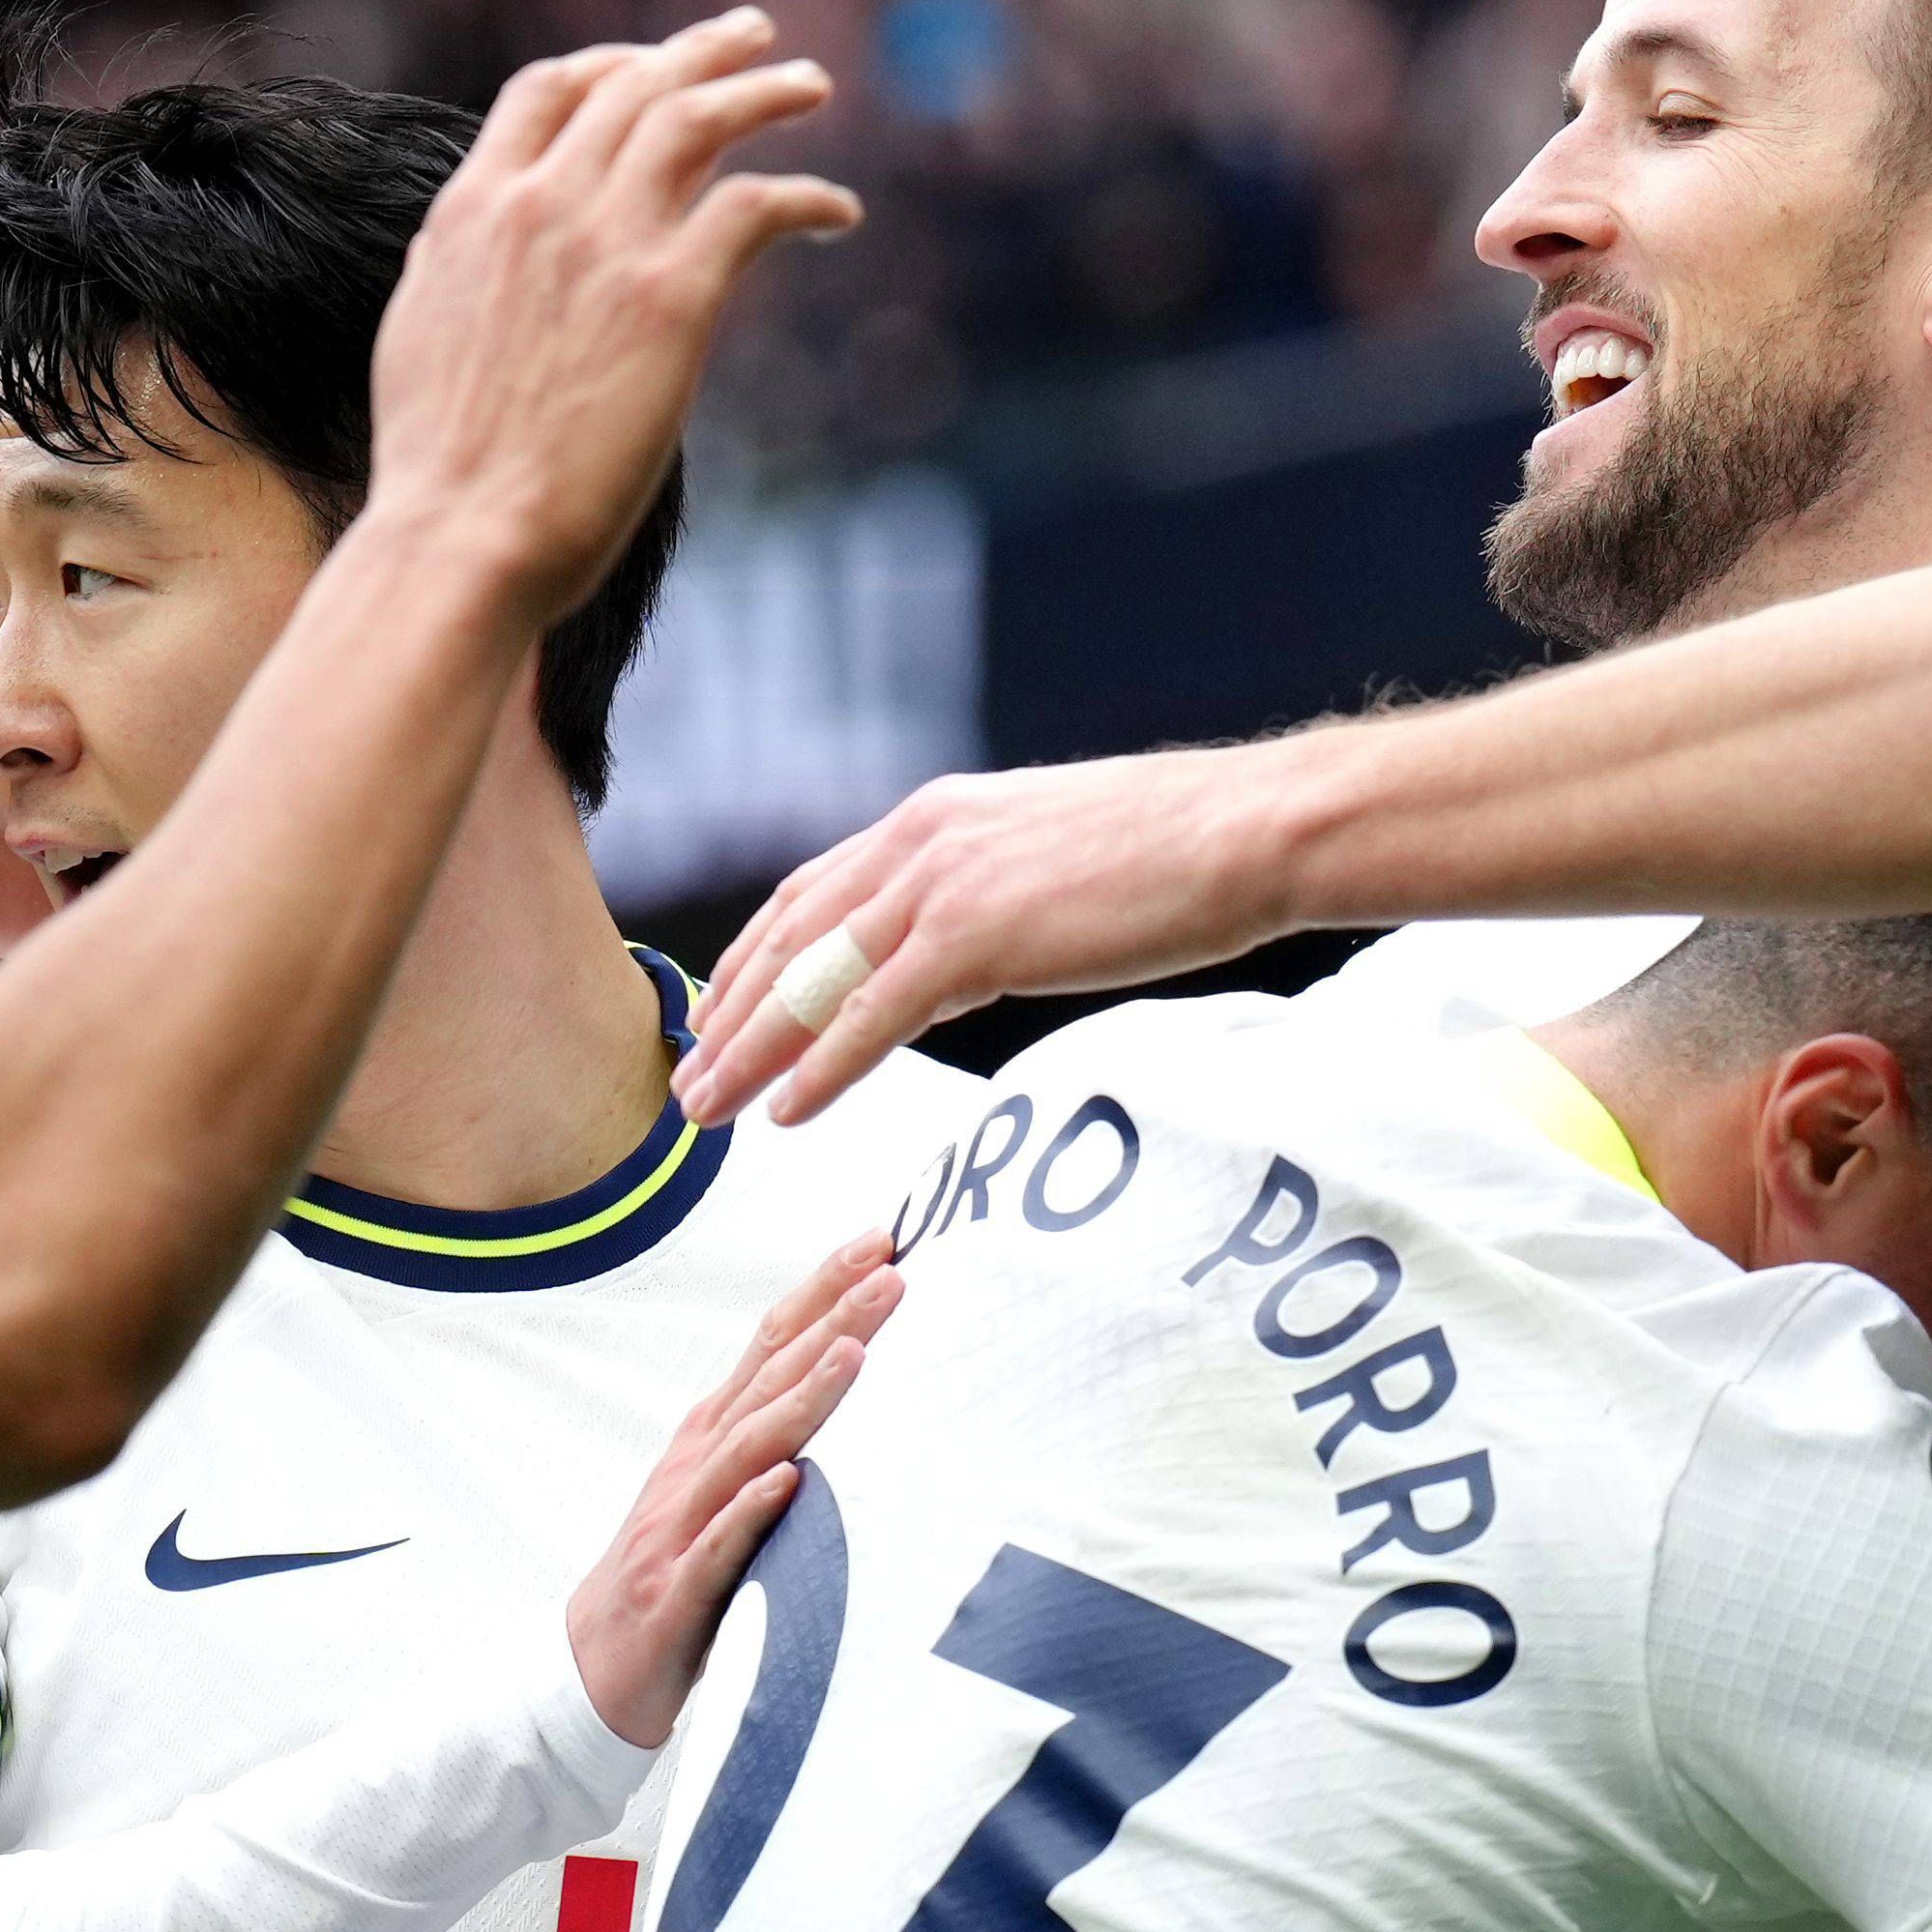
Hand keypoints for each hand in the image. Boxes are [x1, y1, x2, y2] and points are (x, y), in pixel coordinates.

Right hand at [368, 10, 861, 633]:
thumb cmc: (441, 471)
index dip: (607, 65)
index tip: (648, 65)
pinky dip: (806, 197)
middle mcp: (541, 203)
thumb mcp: (420, 333)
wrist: (462, 535)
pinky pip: (757, 207)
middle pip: (634, 87)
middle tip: (755, 37)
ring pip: (698, 119)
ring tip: (809, 86)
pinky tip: (838, 213)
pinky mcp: (673, 295)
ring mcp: (608, 242)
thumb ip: (458, 269)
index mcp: (472, 210)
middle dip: (702, 52)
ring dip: (763, 92)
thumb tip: (473, 245)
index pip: (546, 92)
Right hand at [568, 1232, 896, 1745]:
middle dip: (830, 1323)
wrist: (591, 1672)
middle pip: (766, 1382)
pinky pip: (717, 1549)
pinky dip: (749, 1512)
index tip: (879, 1241)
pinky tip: (788, 1483)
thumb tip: (851, 1373)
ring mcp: (679, 1529)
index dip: (821, 1292)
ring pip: (746, 1452)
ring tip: (854, 1353)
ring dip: (800, 1401)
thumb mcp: (722, 1492)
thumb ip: (774, 1438)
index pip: (770, 1347)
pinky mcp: (675, 1595)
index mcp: (710, 1440)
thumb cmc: (675, 1576)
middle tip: (892, 1271)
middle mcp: (695, 1469)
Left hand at [675, 745, 1318, 1127]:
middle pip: (791, 938)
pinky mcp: (977, 936)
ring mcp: (943, 886)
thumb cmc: (1175, 853)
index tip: (716, 1013)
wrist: (1246, 831)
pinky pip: (873, 1016)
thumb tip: (956, 962)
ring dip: (751, 1050)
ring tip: (708, 1109)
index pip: (811, 893)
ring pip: (812, 979)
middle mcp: (920, 841)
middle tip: (684, 1079)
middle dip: (729, 1014)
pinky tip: (786, 1113)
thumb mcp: (1050, 862)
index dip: (753, 960)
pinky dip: (819, 1067)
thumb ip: (985, 903)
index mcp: (934, 819)